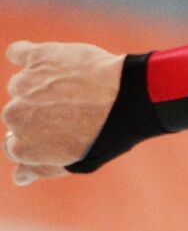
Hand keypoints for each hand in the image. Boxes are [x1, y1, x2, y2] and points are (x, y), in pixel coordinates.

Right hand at [4, 41, 122, 185]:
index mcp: (23, 147)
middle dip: (39, 116)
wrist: (129, 98)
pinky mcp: (36, 57)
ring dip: (41, 89)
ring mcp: (23, 85)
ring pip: (23, 87)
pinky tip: (49, 62)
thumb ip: (44, 168)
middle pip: (17, 116)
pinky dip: (28, 57)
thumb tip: (19, 178)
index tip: (61, 134)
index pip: (15, 145)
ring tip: (74, 93)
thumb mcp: (78, 162)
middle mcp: (15, 116)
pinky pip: (19, 53)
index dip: (39, 140)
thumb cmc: (108, 134)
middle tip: (72, 114)